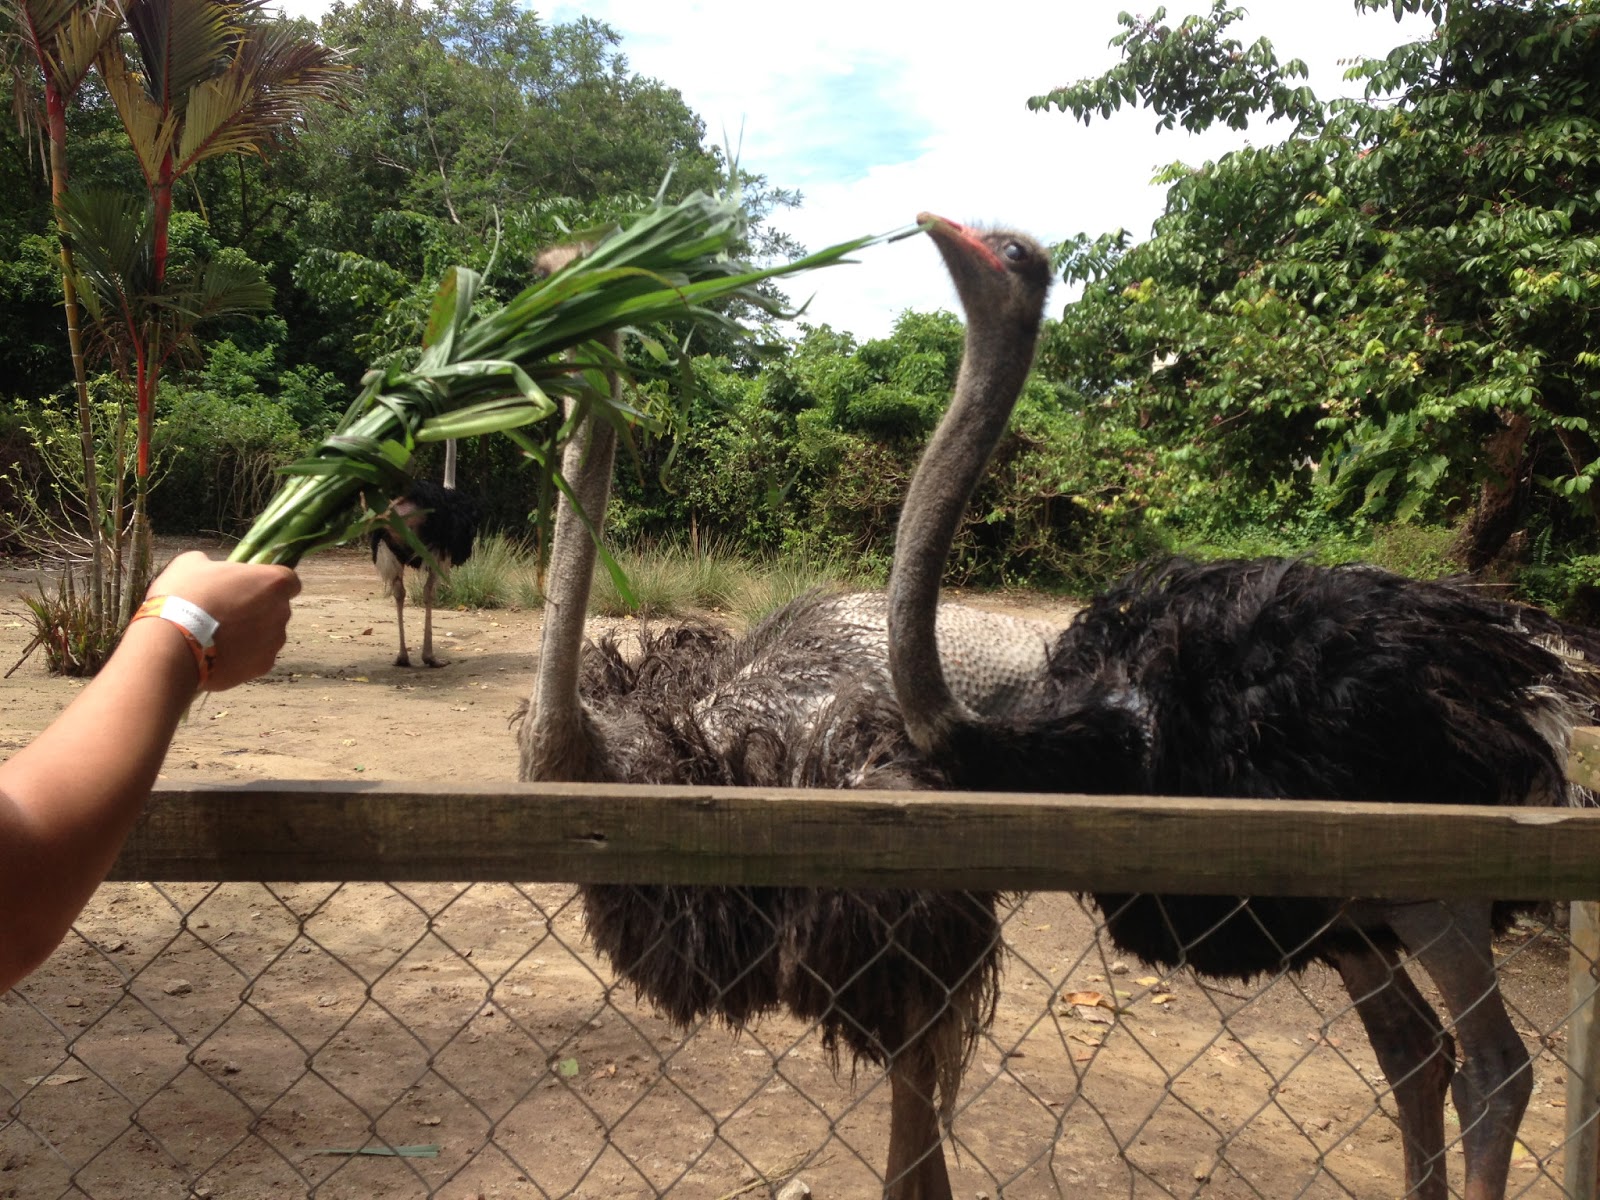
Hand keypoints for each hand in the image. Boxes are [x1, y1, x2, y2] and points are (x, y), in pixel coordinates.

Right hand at [146, 552, 300, 690]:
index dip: (268, 583)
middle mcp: (283, 611)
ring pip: (269, 634)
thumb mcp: (191, 564)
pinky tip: (218, 653)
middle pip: (276, 608)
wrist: (173, 643)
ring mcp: (275, 641)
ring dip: (251, 633)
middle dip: (257, 609)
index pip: (288, 580)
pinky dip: (243, 655)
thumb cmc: (184, 595)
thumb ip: (213, 564)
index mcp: (273, 582)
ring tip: (218, 636)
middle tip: (226, 611)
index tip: (248, 587)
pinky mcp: (264, 666)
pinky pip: (257, 656)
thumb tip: (211, 569)